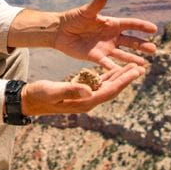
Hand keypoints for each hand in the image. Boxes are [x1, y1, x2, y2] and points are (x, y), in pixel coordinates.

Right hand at [21, 63, 144, 114]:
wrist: (30, 100)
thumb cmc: (39, 95)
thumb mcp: (53, 91)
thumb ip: (71, 89)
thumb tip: (90, 90)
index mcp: (84, 102)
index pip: (109, 91)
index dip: (123, 81)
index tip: (136, 72)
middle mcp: (88, 101)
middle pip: (112, 89)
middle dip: (126, 78)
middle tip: (141, 67)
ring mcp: (85, 97)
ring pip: (107, 86)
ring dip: (120, 76)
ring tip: (133, 67)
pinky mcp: (81, 92)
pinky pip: (99, 84)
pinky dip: (108, 76)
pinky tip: (114, 70)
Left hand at [54, 0, 156, 69]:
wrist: (60, 31)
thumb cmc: (74, 18)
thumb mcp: (86, 11)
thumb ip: (97, 3)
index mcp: (112, 24)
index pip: (131, 24)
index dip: (142, 26)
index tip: (154, 29)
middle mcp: (111, 36)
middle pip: (130, 41)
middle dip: (142, 45)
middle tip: (154, 50)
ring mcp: (105, 48)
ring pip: (122, 55)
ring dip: (132, 60)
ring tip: (143, 65)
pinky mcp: (96, 57)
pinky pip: (108, 64)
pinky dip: (115, 69)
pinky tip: (123, 74)